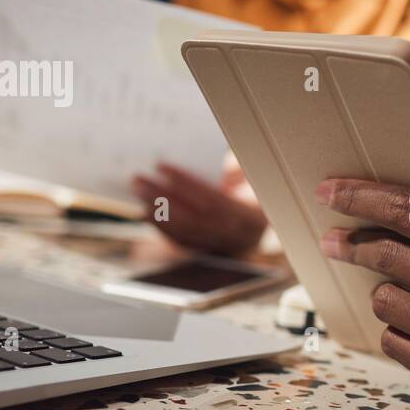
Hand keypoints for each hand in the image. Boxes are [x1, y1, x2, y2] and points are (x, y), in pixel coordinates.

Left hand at [131, 159, 266, 256]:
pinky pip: (183, 241)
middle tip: (139, 180)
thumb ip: (228, 169)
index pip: (213, 199)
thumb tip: (191, 157)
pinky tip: (147, 211)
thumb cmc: (257, 188)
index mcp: (254, 216)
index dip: (185, 183)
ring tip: (139, 191)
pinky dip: (162, 226)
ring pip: (185, 232)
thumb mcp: (249, 174)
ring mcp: (226, 248)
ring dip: (157, 212)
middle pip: (194, 218)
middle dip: (163, 198)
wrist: (271, 218)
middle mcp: (240, 237)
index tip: (161, 166)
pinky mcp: (212, 252)